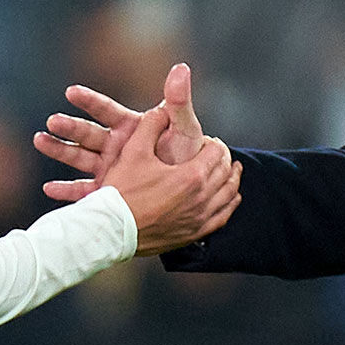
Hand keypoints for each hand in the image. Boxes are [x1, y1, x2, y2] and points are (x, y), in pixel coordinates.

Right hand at [35, 63, 209, 201]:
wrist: (193, 189)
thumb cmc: (188, 156)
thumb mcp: (184, 130)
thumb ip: (178, 102)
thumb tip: (181, 66)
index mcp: (131, 127)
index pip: (106, 110)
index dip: (89, 100)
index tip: (71, 91)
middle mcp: (116, 145)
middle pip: (88, 133)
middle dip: (69, 126)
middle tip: (52, 121)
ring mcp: (110, 168)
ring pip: (79, 157)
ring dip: (60, 149)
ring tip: (39, 140)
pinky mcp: (110, 190)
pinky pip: (86, 191)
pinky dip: (68, 190)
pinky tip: (49, 189)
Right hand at [98, 105, 240, 256]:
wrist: (111, 230)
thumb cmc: (121, 192)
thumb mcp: (133, 152)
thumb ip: (150, 125)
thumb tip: (161, 110)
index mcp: (191, 176)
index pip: (217, 152)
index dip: (213, 143)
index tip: (207, 141)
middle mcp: (201, 198)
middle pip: (225, 172)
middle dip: (224, 159)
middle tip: (218, 152)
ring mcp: (199, 218)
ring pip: (228, 195)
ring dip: (232, 180)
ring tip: (233, 171)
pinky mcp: (193, 234)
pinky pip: (222, 218)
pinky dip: (229, 205)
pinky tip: (229, 200)